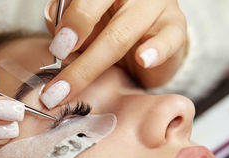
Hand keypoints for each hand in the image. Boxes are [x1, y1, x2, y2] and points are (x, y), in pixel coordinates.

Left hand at [41, 0, 187, 108]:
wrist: (150, 44)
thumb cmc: (111, 29)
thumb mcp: (85, 22)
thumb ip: (66, 17)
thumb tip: (54, 24)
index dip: (69, 16)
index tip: (55, 45)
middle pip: (99, 4)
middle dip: (77, 28)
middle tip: (59, 53)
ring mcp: (155, 6)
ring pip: (123, 31)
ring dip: (95, 60)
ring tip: (78, 79)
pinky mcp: (175, 27)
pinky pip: (169, 38)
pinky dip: (156, 50)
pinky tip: (142, 60)